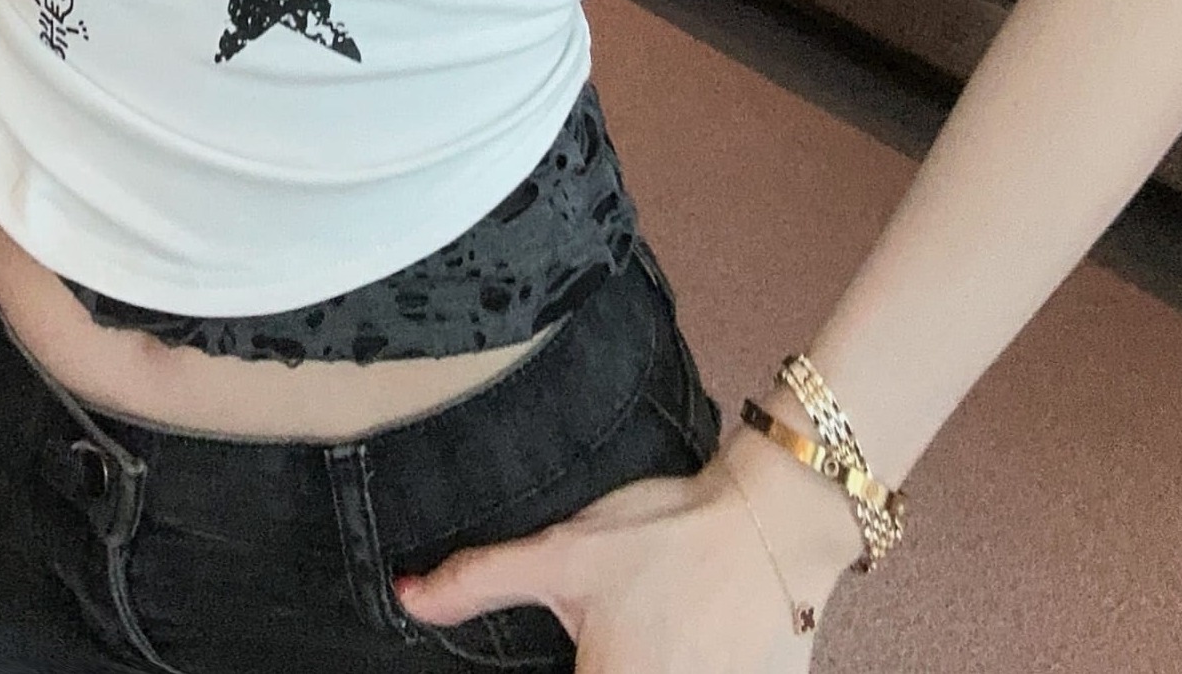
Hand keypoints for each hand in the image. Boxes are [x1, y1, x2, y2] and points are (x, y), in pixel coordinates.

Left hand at [393, 459, 823, 673]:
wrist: (776, 523)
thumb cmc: (669, 534)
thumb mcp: (566, 552)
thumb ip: (481, 581)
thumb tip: (405, 596)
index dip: (564, 672)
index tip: (576, 651)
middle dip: (601, 664)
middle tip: (607, 637)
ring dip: (641, 663)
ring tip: (642, 637)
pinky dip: (676, 666)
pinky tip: (671, 647)